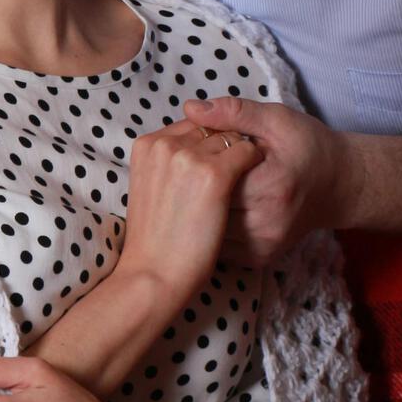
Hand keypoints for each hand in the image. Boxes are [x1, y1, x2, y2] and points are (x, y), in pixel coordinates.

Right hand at [120, 124, 262, 303]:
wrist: (153, 275)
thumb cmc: (150, 239)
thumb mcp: (148, 190)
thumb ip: (162, 161)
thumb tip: (174, 135)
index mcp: (146, 145)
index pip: (186, 126)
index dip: (202, 145)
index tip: (209, 168)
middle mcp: (165, 144)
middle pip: (207, 129)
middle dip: (221, 146)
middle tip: (226, 176)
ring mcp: (189, 158)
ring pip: (229, 137)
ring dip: (239, 154)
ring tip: (242, 181)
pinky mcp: (214, 174)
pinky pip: (247, 151)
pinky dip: (255, 162)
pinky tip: (254, 182)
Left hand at [181, 97, 355, 262]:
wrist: (337, 185)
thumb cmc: (307, 146)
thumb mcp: (276, 119)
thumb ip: (233, 112)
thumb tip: (190, 107)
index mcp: (271, 186)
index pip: (213, 176)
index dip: (199, 159)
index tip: (202, 147)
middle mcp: (268, 223)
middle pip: (208, 204)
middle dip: (196, 185)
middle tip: (197, 167)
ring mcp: (263, 246)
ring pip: (209, 228)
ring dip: (201, 208)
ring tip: (204, 186)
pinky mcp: (258, 258)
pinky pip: (219, 244)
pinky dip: (212, 226)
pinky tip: (215, 207)